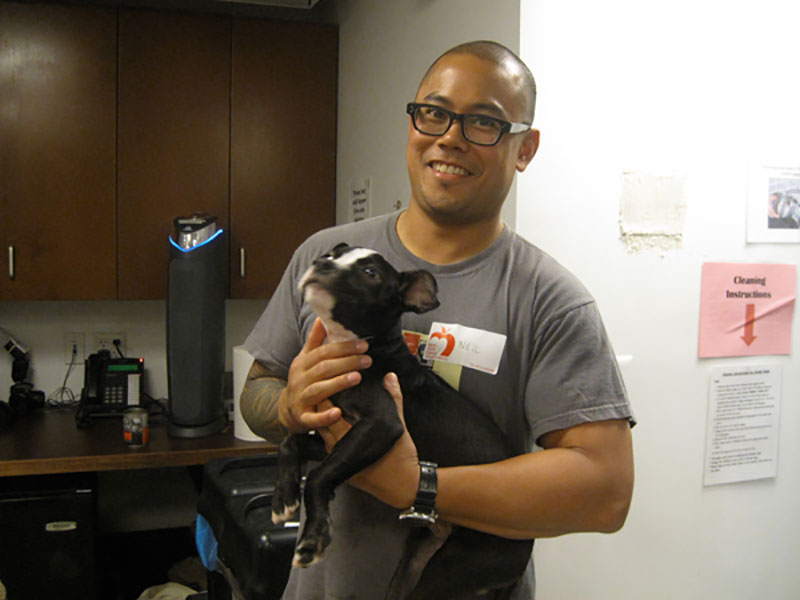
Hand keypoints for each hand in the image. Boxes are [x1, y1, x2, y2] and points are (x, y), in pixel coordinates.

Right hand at [279, 318, 370, 432]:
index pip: (324, 352)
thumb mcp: (305, 359)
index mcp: (302, 363)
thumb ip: (315, 340)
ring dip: (338, 383)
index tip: (363, 345)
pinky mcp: (302, 418)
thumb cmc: (302, 381)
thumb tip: (322, 317)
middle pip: (324, 368)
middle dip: (347, 362)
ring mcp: (300, 398)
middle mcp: (299, 379)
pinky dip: (325, 416)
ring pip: (319, 389)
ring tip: (357, 377)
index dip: (343, 348)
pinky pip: (313, 418)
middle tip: (368, 360)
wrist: (287, 410)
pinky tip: (338, 413)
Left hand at [320, 373, 420, 509]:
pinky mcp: (345, 471)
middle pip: (322, 426)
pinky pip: (332, 452)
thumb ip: (393, 399)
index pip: (330, 415)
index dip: (326, 400)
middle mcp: (343, 451)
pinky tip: (335, 433)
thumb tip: (390, 378)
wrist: (404, 486)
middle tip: (323, 397)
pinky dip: (331, 440)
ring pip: (324, 439)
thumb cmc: (402, 458)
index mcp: (353, 438)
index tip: (327, 389)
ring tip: (327, 413)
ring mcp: (342, 462)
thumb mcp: (398, 424)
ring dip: (325, 426)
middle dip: (322, 412)